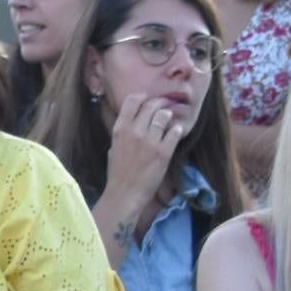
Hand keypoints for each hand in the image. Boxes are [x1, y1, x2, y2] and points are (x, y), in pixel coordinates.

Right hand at [103, 91, 190, 213]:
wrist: (125, 193)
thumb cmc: (117, 173)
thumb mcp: (113, 148)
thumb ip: (123, 133)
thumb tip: (132, 123)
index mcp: (120, 129)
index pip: (132, 101)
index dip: (142, 97)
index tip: (147, 99)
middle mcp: (135, 131)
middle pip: (151, 105)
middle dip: (160, 104)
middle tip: (163, 108)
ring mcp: (150, 141)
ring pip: (164, 116)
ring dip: (168, 116)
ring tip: (169, 121)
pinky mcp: (164, 152)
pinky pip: (175, 132)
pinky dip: (176, 130)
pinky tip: (175, 132)